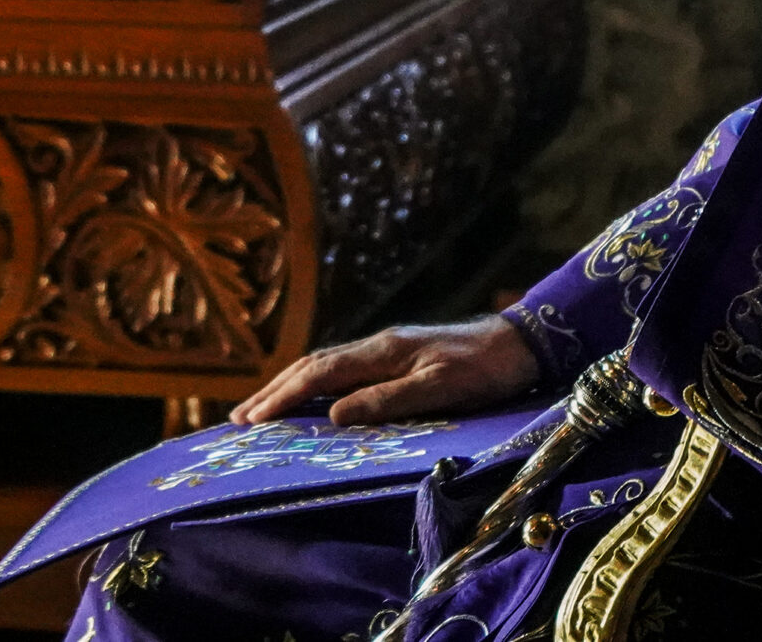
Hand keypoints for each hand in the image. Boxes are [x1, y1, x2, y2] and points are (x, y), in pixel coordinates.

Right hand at [230, 316, 539, 427]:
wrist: (521, 344)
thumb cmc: (485, 368)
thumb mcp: (439, 388)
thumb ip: (388, 399)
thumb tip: (336, 415)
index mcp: (383, 351)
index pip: (320, 373)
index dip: (283, 396)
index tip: (252, 419)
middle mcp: (379, 345)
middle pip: (314, 365)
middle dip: (275, 390)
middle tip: (240, 417)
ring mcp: (389, 349)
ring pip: (327, 365)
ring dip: (292, 385)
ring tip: (263, 407)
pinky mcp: (400, 357)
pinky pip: (345, 370)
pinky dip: (317, 384)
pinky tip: (314, 397)